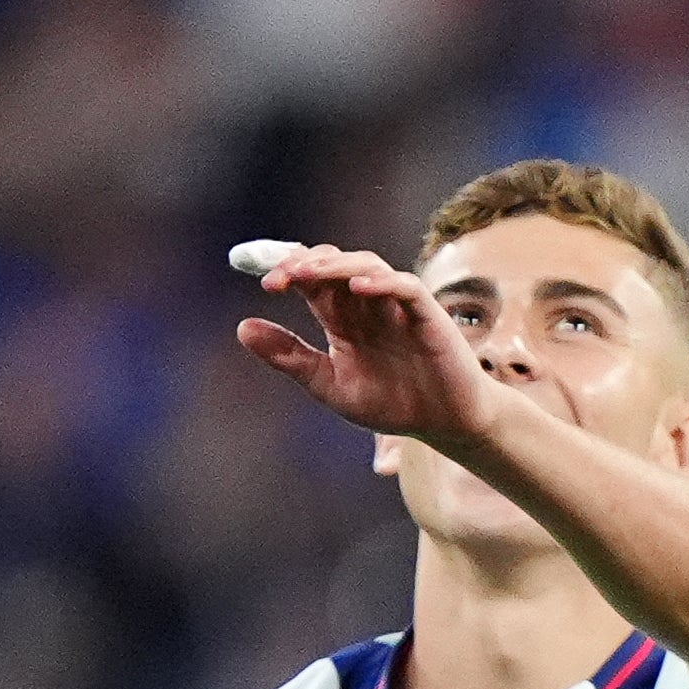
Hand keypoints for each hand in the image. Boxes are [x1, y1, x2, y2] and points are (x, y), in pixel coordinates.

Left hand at [235, 246, 505, 443]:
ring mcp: (398, 306)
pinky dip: (383, 282)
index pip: (311, 279)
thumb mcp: (331, 385)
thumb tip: (242, 327)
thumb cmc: (394, 404)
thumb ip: (290, 357)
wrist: (446, 425)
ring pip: (366, 265)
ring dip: (336, 265)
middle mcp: (368, 304)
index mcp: (343, 317)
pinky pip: (405, 287)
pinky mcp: (427, 315)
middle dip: (306, 265)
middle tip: (281, 277)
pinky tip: (359, 288)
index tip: (266, 284)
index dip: (288, 272)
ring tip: (310, 274)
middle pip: (333, 263)